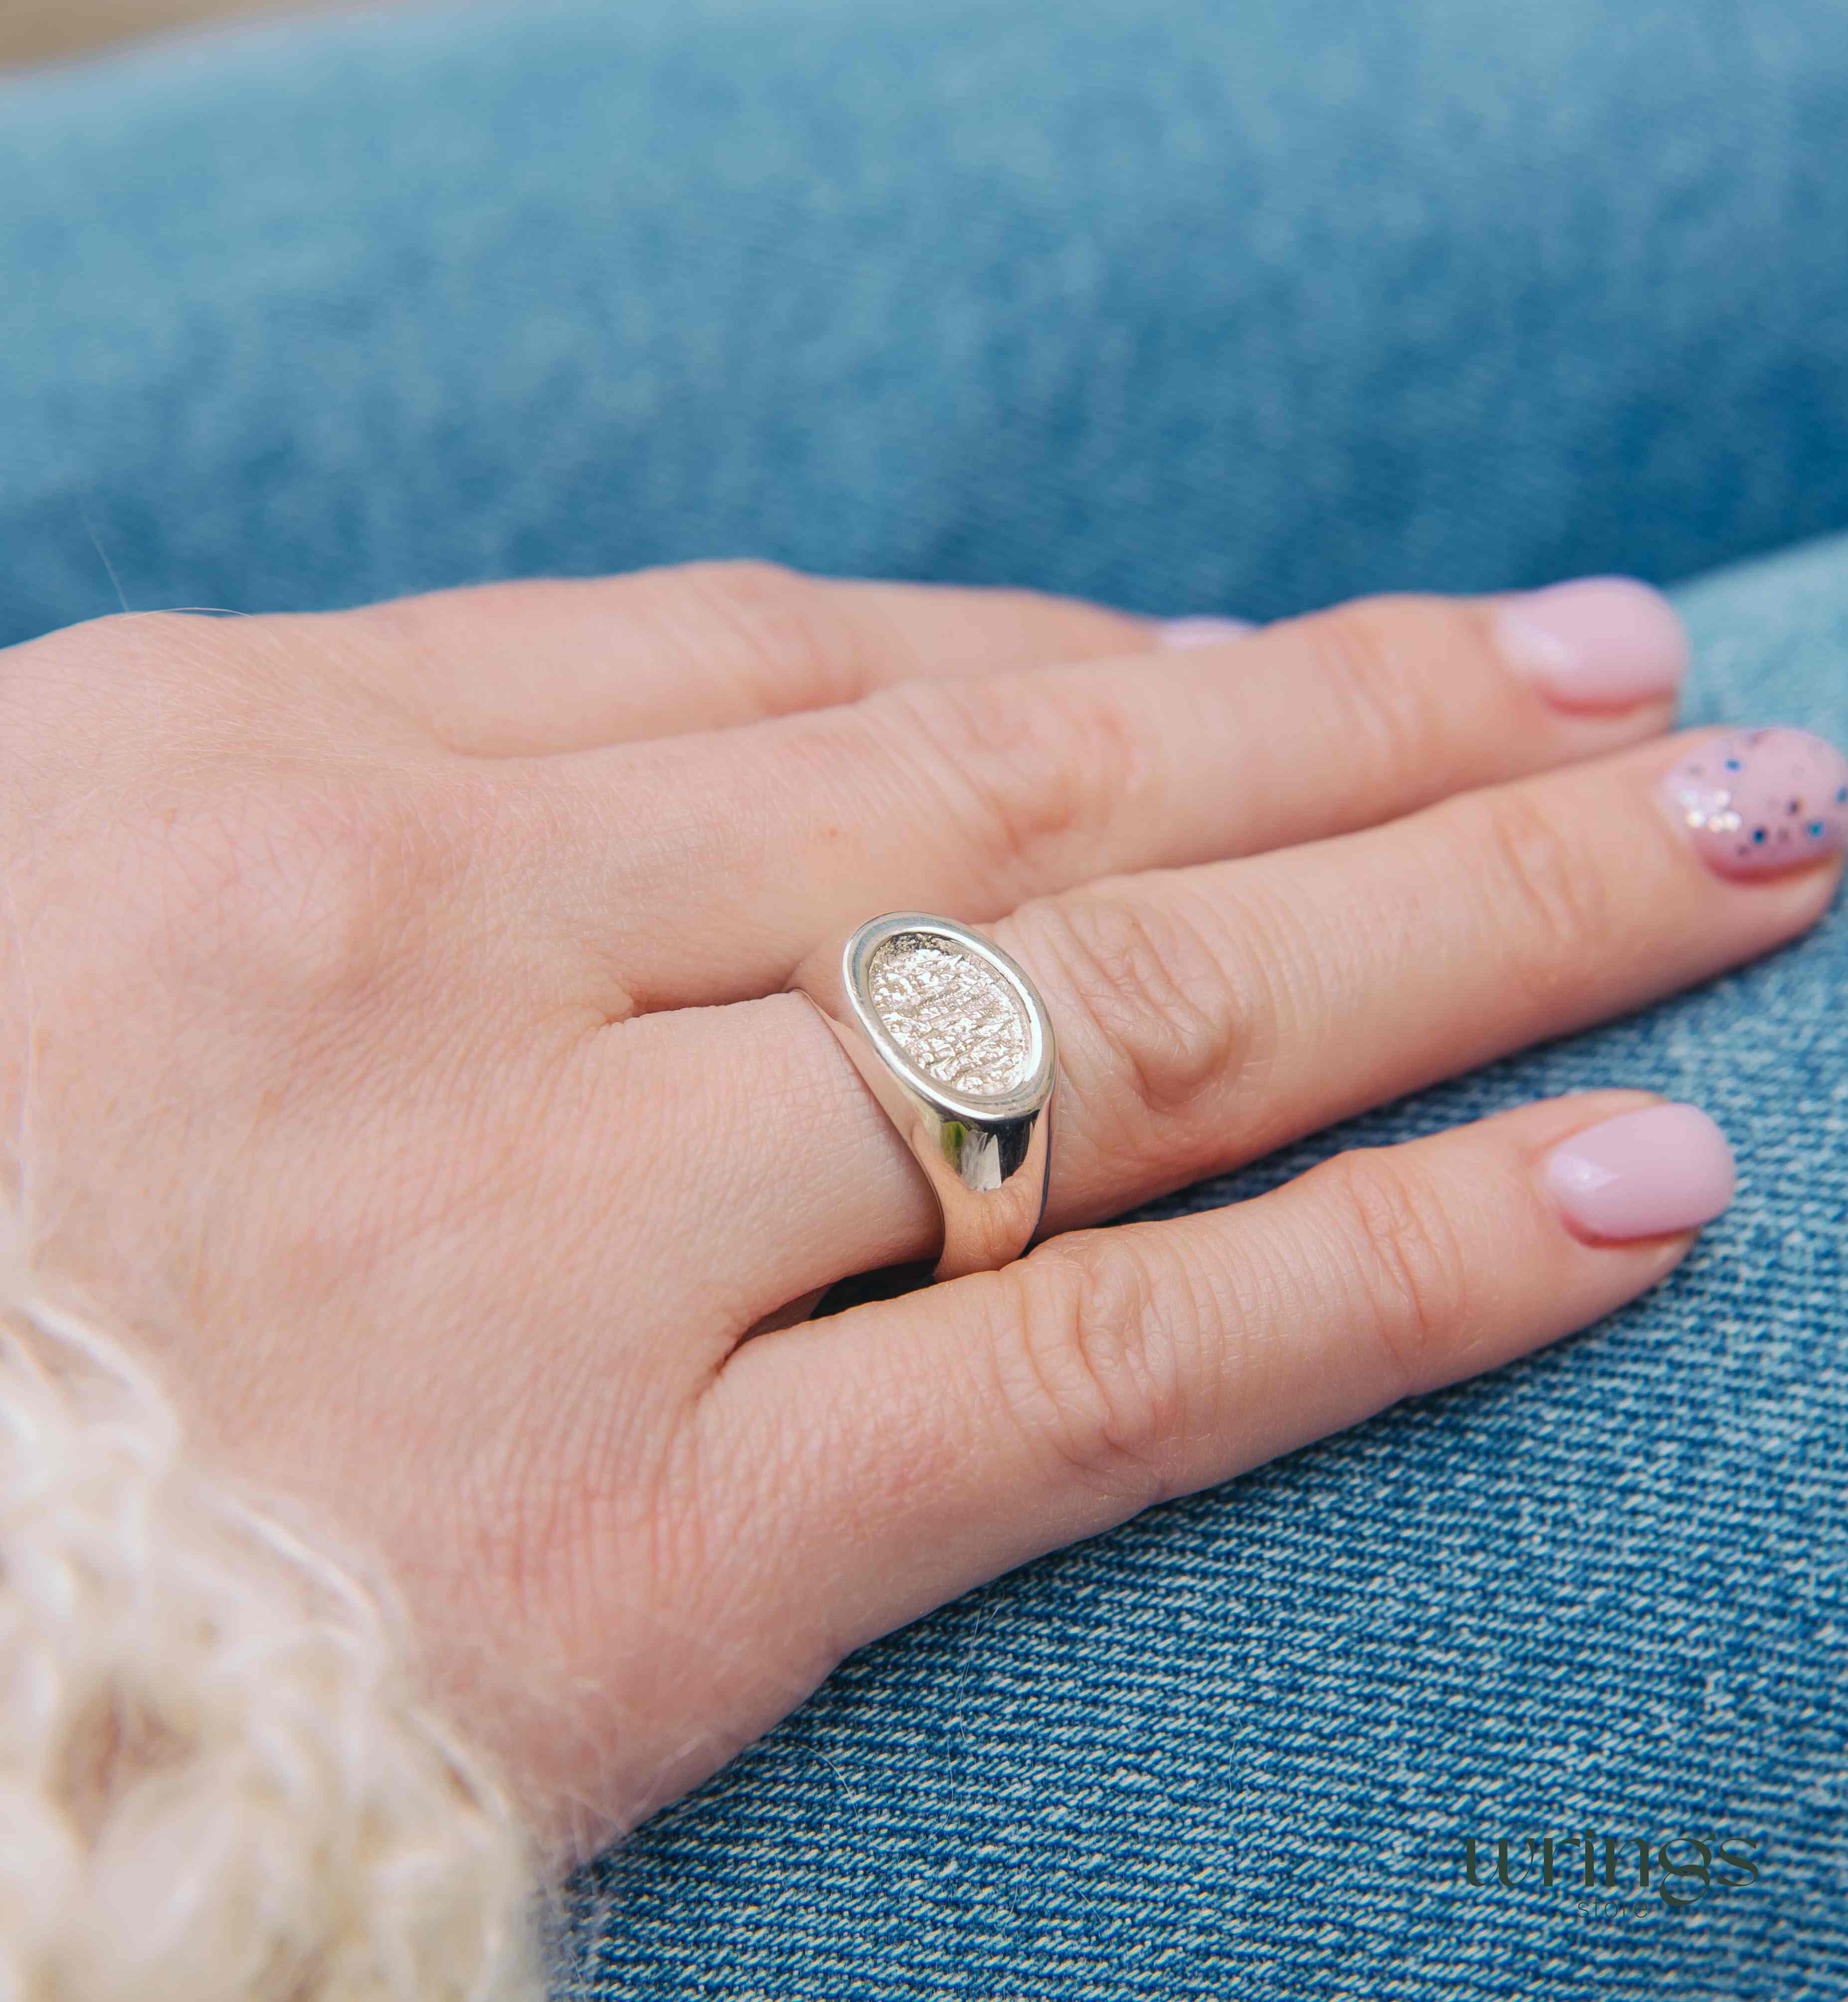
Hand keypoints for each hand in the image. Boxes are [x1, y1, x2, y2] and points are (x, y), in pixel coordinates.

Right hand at [6, 564, 1837, 1862]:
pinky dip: (1396, 1269)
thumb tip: (834, 749)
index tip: (1321, 665)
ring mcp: (531, 1252)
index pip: (804, 662)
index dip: (1113, 654)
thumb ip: (441, 813)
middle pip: (1026, 783)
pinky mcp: (624, 1563)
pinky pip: (1097, 1372)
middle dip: (1381, 724)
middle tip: (1634, 678)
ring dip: (1470, 925)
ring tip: (1721, 848)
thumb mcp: (110, 912)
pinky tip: (1633, 1195)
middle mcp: (414, 956)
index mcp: (256, 767)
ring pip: (1119, 1031)